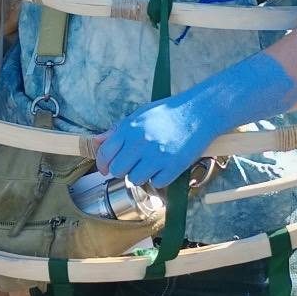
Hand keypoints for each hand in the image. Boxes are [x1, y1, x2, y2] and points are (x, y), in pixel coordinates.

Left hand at [96, 98, 211, 190]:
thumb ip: (117, 131)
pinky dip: (158, 178)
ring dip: (140, 176)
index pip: (105, 153)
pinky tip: (164, 167)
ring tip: (150, 165)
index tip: (105, 169)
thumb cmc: (169, 113)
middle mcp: (141, 142)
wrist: (199, 112)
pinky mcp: (173, 166)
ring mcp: (158, 155)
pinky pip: (156, 183)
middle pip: (118, 170)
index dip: (102, 164)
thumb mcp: (139, 115)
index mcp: (130, 128)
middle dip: (123, 170)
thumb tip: (96, 142)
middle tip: (133, 164)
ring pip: (135, 179)